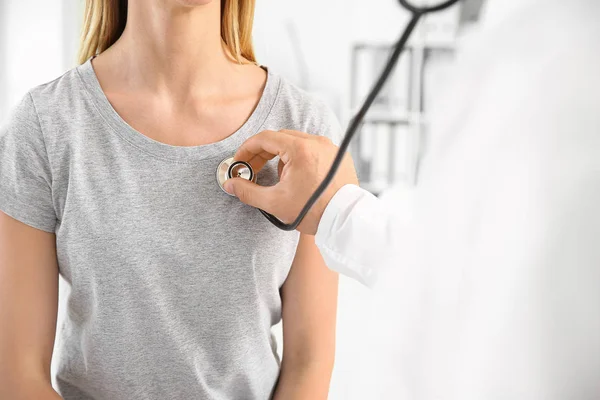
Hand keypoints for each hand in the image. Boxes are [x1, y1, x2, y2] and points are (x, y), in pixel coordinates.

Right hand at [224, 130, 357, 234]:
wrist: (345, 222)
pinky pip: (314, 150)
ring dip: (282, 156)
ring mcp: (330, 148)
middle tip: (252, 169)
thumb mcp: (275, 203)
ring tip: (279, 179)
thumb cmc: (314, 212)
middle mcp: (317, 143)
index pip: (265, 138)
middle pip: (281, 138)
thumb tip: (230, 184)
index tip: (239, 161)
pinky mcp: (339, 157)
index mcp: (301, 149)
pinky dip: (300, 159)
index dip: (247, 149)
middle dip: (263, 152)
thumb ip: (248, 191)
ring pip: (297, 143)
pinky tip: (297, 179)